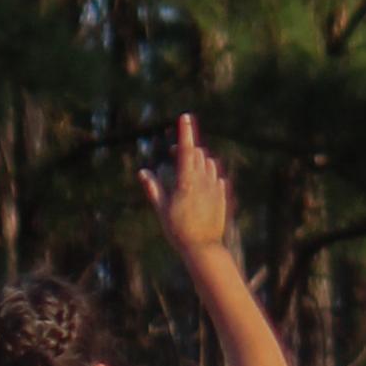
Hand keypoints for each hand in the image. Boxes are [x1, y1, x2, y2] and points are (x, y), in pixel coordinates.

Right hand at [139, 114, 228, 255]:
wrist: (203, 248)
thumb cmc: (179, 231)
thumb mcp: (162, 210)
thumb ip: (154, 188)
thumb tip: (143, 172)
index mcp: (187, 182)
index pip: (187, 150)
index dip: (186, 132)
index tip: (185, 117)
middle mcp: (204, 181)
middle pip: (198, 154)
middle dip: (188, 149)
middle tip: (176, 153)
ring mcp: (215, 188)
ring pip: (210, 164)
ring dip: (200, 161)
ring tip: (189, 170)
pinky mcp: (222, 196)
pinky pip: (217, 178)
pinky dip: (209, 176)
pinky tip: (202, 186)